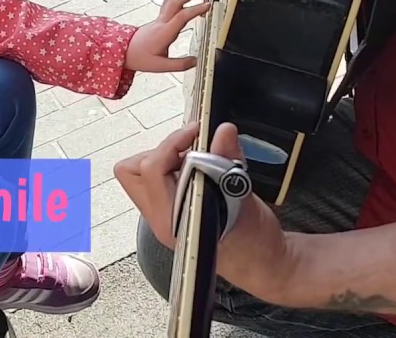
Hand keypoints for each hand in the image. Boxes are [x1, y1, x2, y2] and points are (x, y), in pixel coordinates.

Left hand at [113, 121, 290, 296]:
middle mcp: (161, 219)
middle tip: (191, 146)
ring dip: (166, 159)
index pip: (152, 170)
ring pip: (143, 176)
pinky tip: (200, 168)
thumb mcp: (243, 196)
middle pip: (133, 172)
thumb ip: (229, 161)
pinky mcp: (172, 212)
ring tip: (197, 157)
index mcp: (172, 220)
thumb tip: (224, 132)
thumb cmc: (253, 243)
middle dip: (160, 151)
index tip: (196, 132)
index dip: (172, 144)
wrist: (261, 263)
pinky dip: (175, 167)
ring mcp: (164, 216)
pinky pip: (159, 182)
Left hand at [125, 0, 209, 71]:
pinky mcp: (159, 18)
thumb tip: (196, 61)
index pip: (181, 17)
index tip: (207, 6)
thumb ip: (179, 64)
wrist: (124, 51)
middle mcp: (162, 22)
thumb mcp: (160, 66)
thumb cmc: (139, 57)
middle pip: (176, 2)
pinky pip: (167, 1)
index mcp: (164, 33)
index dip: (195, 10)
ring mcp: (160, 18)